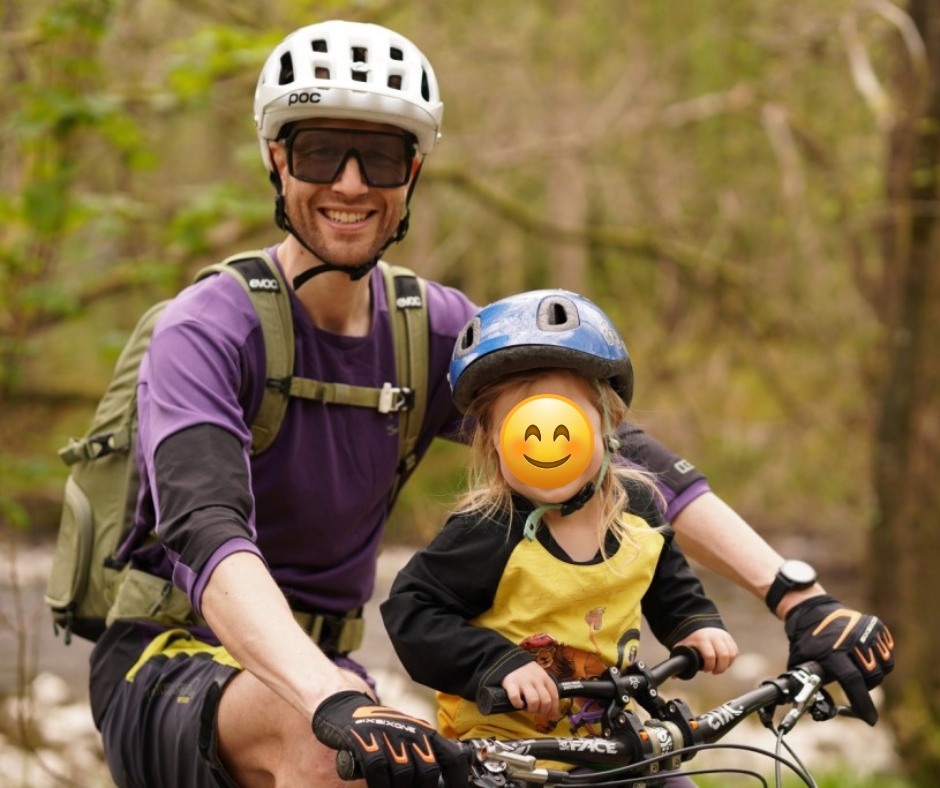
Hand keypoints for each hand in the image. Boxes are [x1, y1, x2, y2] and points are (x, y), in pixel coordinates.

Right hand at [312, 691, 466, 786]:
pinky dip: (380, 785)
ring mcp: (388, 735)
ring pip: (404, 775)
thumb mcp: (406, 736)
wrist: (343, 705)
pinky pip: (378, 771)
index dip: (458, 781)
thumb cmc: (377, 727)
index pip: (453, 757)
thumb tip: (436, 782)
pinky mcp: (364, 740)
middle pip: (429, 771)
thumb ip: (422, 755)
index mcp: (425, 732)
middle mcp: (410, 732)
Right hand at [501, 661, 559, 716]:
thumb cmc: (525, 670)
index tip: (549, 715)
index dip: (553, 709)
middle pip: (546, 701)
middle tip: (537, 711)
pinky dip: (517, 704)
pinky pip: (516, 698)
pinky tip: (518, 703)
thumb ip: (545, 686)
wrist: (508, 658)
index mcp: (544, 677)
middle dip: (542, 711)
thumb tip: (550, 705)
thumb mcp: (539, 674)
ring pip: (534, 701)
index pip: (554, 696)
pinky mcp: (511, 684)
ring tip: (527, 708)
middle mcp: (536, 680)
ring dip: (531, 709)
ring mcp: (524, 682)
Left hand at [674, 627, 737, 674]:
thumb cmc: (690, 640)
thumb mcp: (682, 647)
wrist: (698, 624)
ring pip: (731, 654)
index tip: (706, 670)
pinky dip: (731, 659)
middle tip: (714, 671)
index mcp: (702, 639)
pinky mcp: (729, 638)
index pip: (710, 655)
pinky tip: (724, 663)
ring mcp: (723, 636)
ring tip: (719, 668)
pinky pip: (734, 651)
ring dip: (726, 665)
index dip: (709, 666)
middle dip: (720, 668)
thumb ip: (678, 661)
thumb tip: (673, 678)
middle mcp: (714, 637)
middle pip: (723, 655)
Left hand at [785, 594, 893, 724]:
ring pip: (884, 666)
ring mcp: (866, 631)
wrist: (812, 610)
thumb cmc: (806, 641)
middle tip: (855, 685)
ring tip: (859, 669)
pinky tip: (866, 656)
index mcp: (832, 651)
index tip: (870, 720)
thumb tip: (809, 710)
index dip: (862, 703)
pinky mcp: (876, 626)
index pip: (853, 681)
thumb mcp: (800, 662)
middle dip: (866, 687)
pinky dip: (880, 659)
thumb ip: (807, 685)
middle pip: (872, 677)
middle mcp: (852, 640)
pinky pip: (887, 652)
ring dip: (874, 673)